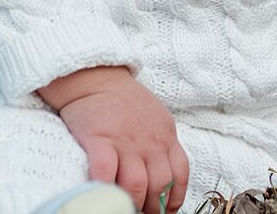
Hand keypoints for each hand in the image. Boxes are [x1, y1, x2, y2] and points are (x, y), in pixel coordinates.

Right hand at [38, 66, 189, 213]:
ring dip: (133, 203)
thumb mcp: (156, 118)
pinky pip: (105, 171)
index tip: (167, 210)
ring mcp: (125, 141)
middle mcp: (150, 141)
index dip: (175, 198)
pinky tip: (104, 196)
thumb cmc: (124, 101)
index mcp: (166, 135)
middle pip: (160, 184)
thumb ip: (161, 143)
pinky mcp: (99, 139)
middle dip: (154, 206)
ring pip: (137, 184)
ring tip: (126, 209)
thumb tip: (164, 177)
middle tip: (144, 212)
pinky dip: (106, 188)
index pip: (180, 173)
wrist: (97, 76)